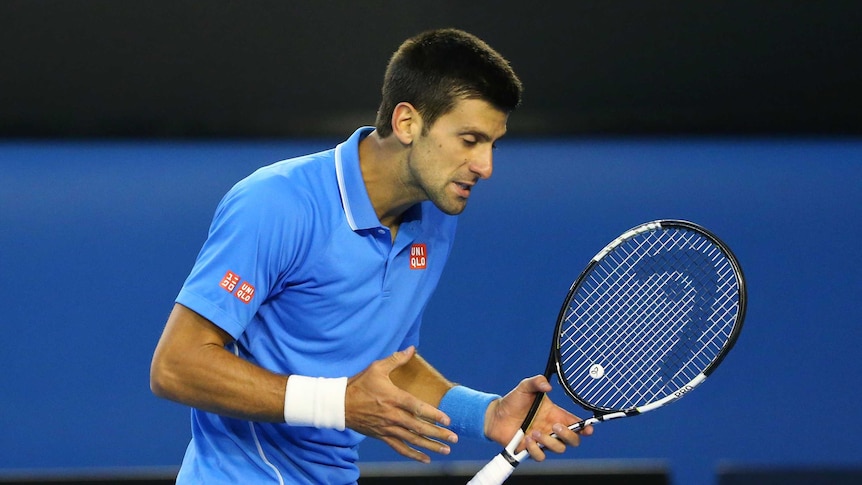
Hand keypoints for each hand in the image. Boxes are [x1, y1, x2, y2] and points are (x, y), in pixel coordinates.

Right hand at [345, 346, 457, 462]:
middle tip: (454, 437)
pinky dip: (413, 454)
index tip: (447, 420)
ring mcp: (387, 428)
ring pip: (412, 440)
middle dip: (438, 433)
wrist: (339, 404)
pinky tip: (425, 459)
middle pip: (419, 427)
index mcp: (393, 398)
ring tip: (445, 450)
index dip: (434, 414)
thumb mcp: (377, 368)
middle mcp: (392, 415)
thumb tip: (411, 348)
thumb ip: (396, 359)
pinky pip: (400, 448)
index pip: (417, 408)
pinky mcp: (382, 435)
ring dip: (430, 446)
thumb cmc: (359, 384)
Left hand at [484, 375, 592, 460]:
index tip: (588, 429)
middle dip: (569, 436)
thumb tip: (547, 386)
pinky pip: (541, 456)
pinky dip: (535, 450)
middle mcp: (551, 429)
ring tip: (534, 432)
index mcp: (555, 414)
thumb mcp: (524, 387)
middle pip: (573, 440)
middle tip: (555, 427)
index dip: (586, 428)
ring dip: (549, 442)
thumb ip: (536, 382)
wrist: (495, 415)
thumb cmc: (513, 401)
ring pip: (559, 449)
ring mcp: (542, 441)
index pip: (576, 424)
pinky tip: (527, 439)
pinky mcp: (531, 450)